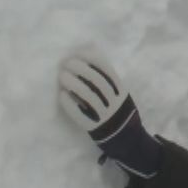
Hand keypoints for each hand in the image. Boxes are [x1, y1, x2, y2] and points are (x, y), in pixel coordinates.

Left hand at [57, 54, 162, 178]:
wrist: (126, 137)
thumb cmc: (118, 110)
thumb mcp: (119, 92)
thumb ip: (106, 76)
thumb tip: (90, 50)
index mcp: (121, 90)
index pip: (107, 70)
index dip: (91, 60)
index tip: (76, 54)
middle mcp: (115, 101)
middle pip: (97, 81)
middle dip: (80, 69)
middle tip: (65, 63)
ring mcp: (105, 115)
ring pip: (89, 96)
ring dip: (74, 84)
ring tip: (62, 76)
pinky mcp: (94, 127)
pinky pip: (81, 115)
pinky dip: (70, 104)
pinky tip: (62, 96)